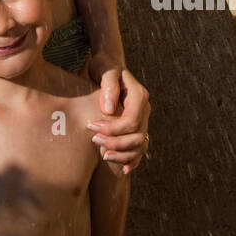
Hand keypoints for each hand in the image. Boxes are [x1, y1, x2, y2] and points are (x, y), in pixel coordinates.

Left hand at [85, 53, 149, 174]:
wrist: (109, 66)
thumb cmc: (105, 66)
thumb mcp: (105, 69)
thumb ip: (108, 86)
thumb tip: (108, 109)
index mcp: (139, 96)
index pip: (131, 120)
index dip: (112, 128)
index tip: (91, 126)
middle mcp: (144, 109)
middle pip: (137, 136)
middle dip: (115, 142)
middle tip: (94, 140)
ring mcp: (142, 120)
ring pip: (140, 145)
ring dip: (123, 154)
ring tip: (104, 155)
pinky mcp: (137, 127)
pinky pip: (140, 148)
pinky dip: (132, 160)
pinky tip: (122, 169)